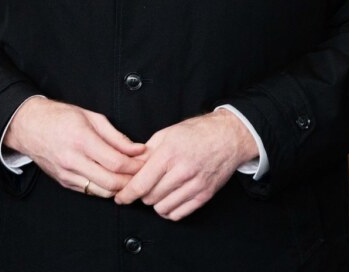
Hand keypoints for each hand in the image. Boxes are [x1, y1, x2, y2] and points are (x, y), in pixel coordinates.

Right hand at [4, 98, 145, 197]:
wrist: (28, 126)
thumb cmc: (60, 117)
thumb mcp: (91, 117)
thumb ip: (116, 136)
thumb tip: (137, 149)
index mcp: (82, 140)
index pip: (116, 162)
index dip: (135, 166)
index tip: (145, 162)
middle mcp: (73, 160)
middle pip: (111, 182)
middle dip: (132, 181)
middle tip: (143, 174)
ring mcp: (67, 174)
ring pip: (101, 191)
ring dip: (120, 188)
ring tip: (131, 178)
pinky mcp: (63, 182)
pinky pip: (90, 191)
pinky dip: (105, 189)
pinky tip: (113, 180)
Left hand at [114, 110, 258, 220]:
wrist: (228, 137)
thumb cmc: (196, 133)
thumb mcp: (166, 134)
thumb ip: (145, 152)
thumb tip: (127, 167)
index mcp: (168, 154)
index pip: (140, 184)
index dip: (126, 195)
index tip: (120, 198)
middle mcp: (182, 171)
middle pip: (149, 198)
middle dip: (142, 194)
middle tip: (144, 186)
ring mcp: (195, 185)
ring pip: (163, 208)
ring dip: (156, 203)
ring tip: (158, 191)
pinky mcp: (204, 195)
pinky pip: (179, 214)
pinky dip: (170, 210)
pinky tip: (169, 199)